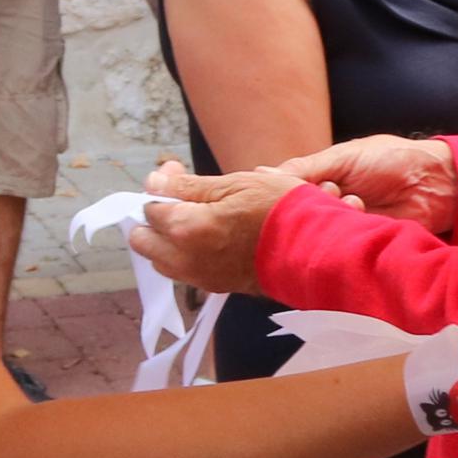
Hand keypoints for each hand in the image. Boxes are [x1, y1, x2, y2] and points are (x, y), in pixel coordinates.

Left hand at [135, 159, 302, 294]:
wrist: (315, 251)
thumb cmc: (280, 211)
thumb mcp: (236, 184)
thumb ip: (188, 186)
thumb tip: (154, 180)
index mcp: (185, 227)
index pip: (149, 206)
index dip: (161, 185)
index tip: (177, 171)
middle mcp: (184, 258)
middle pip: (142, 240)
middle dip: (153, 218)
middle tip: (179, 198)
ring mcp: (200, 277)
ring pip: (160, 259)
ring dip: (166, 239)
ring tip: (194, 219)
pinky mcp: (216, 287)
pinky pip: (183, 272)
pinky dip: (184, 255)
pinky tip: (208, 238)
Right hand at [274, 134, 457, 232]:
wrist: (434, 181)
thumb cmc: (390, 159)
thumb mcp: (343, 157)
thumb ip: (305, 167)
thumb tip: (261, 173)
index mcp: (317, 183)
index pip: (284, 197)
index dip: (282, 197)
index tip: (287, 192)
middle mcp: (326, 208)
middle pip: (299, 219)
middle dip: (311, 207)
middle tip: (333, 191)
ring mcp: (342, 228)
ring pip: (318, 234)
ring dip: (333, 218)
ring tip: (357, 201)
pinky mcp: (358, 245)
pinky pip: (339, 247)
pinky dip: (346, 236)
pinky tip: (361, 216)